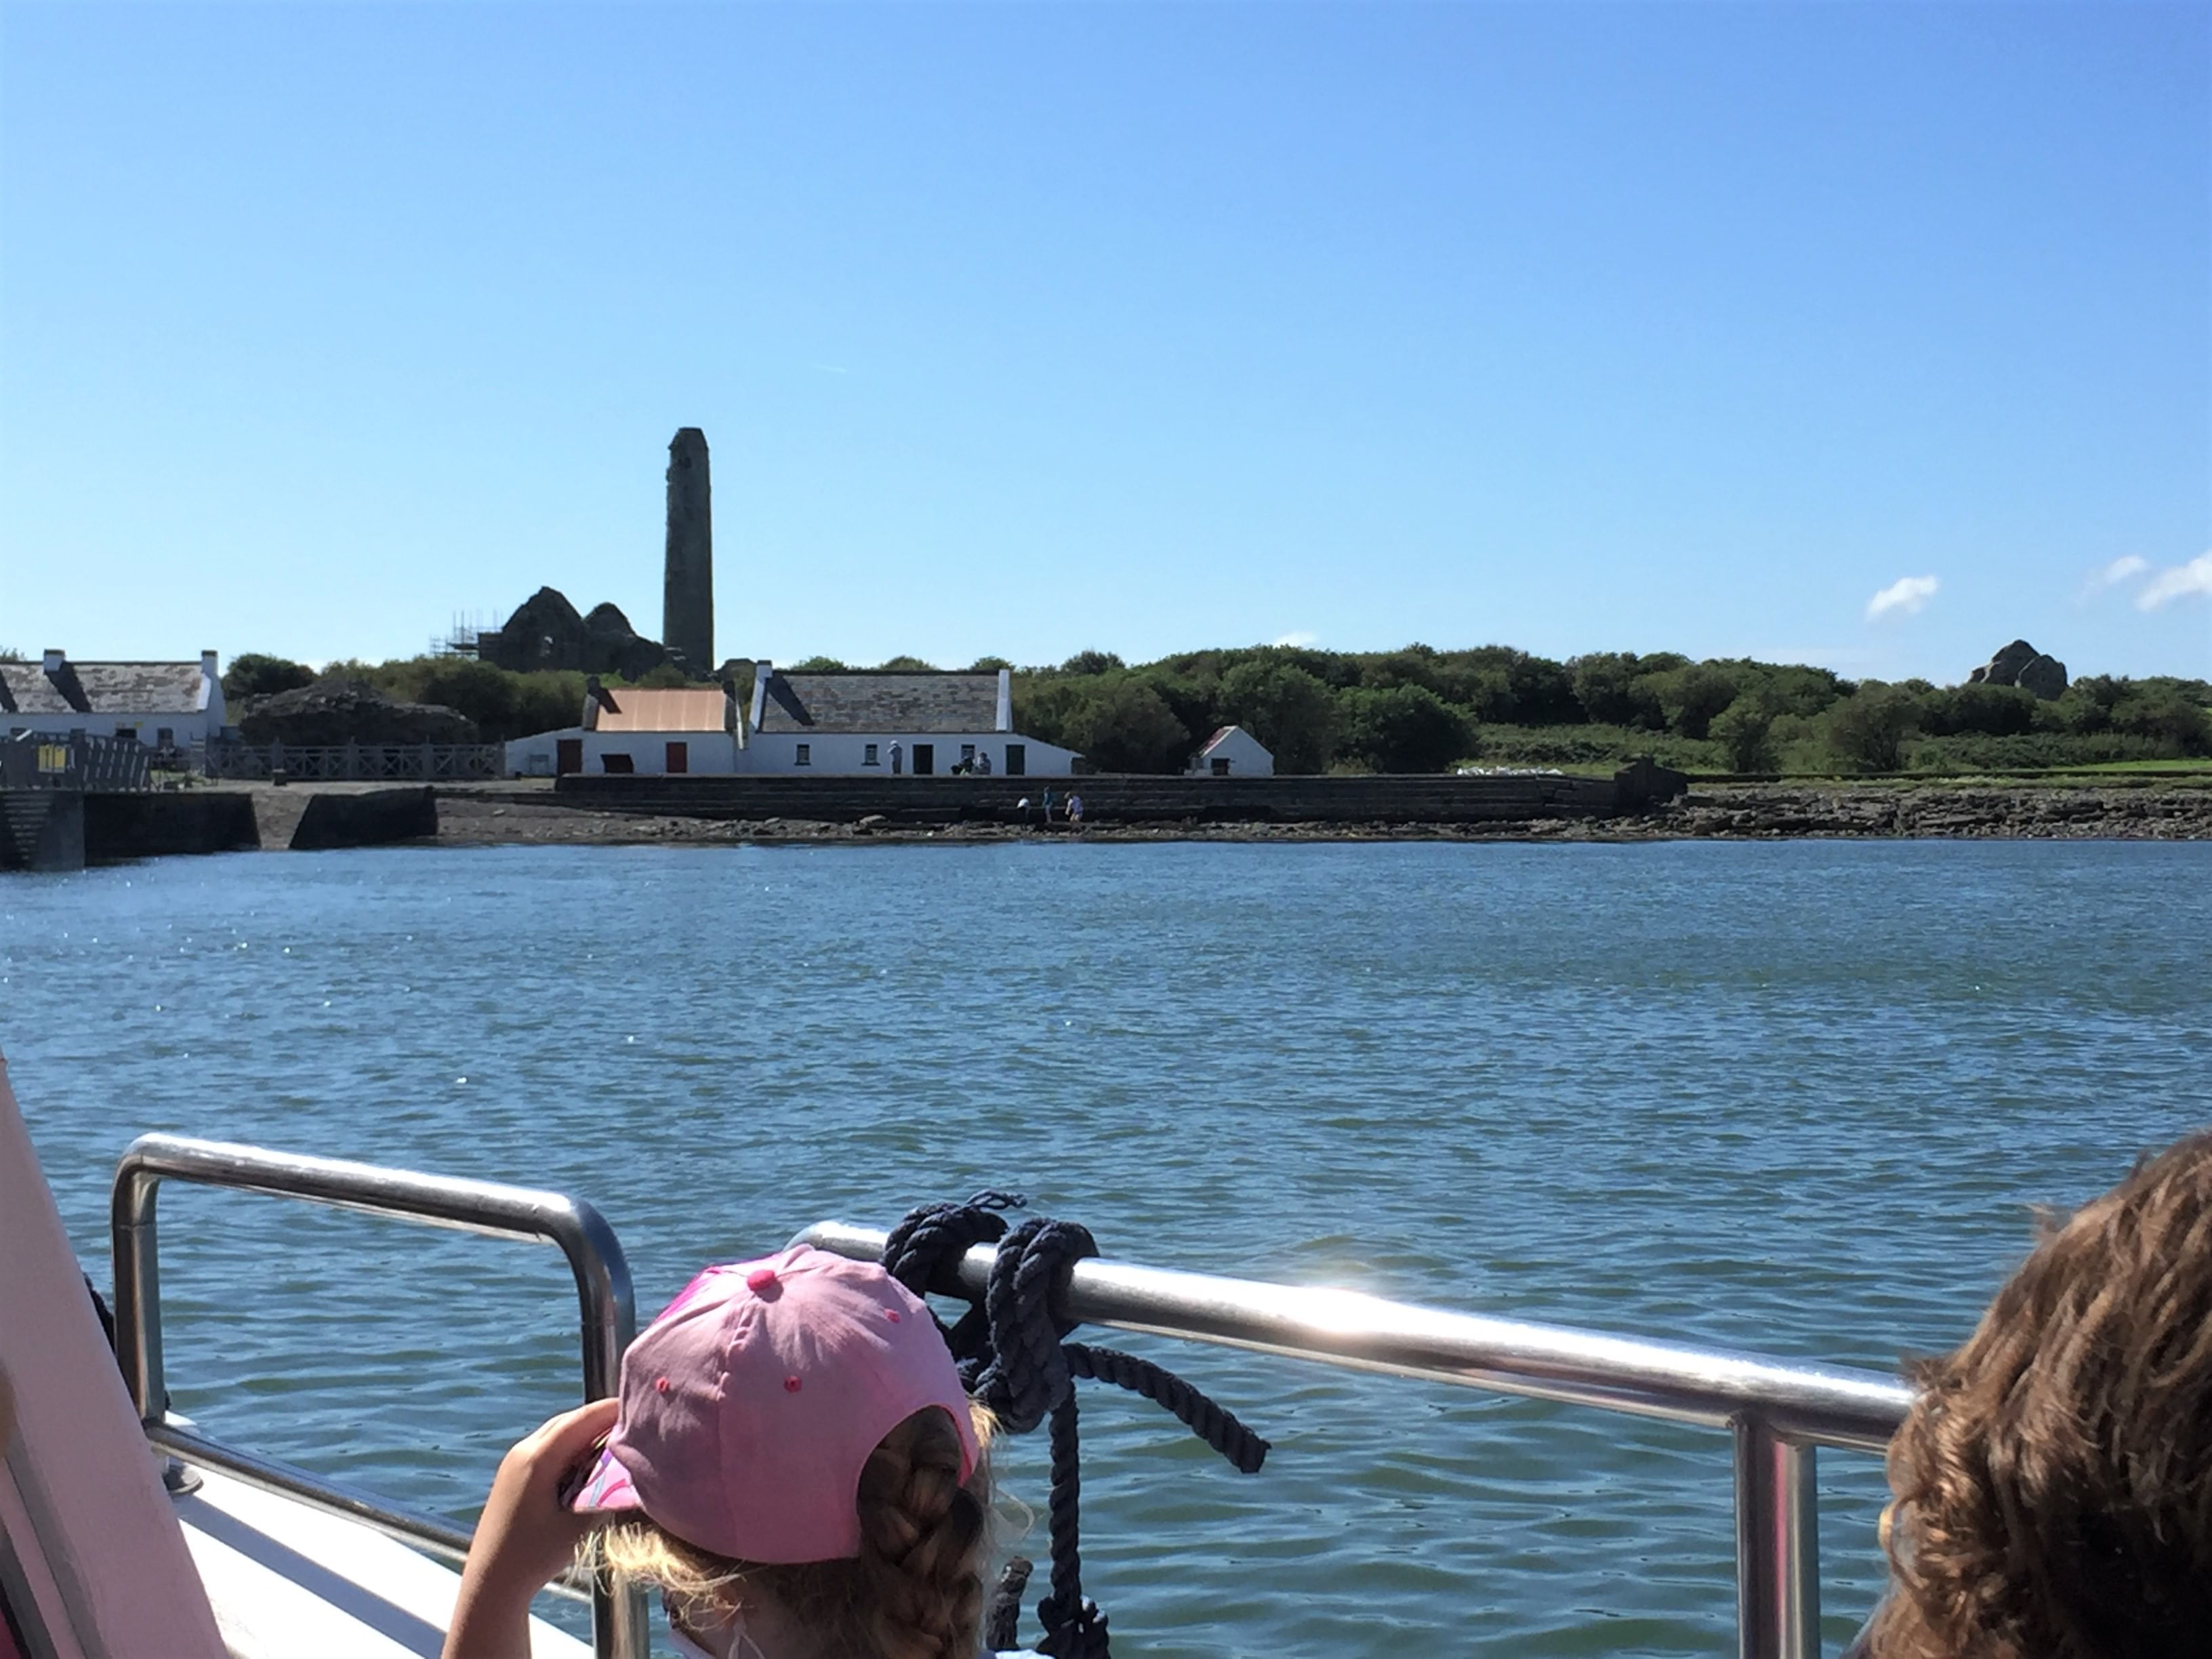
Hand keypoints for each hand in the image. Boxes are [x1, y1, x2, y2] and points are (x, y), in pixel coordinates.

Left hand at [443, 1397, 619, 1658]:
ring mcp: (514, 1460)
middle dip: (602, 1418)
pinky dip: (571, 1445)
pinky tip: (588, 1459)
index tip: (641, 1408)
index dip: (613, 1410)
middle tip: (635, 1423)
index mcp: (538, 1459)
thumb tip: (632, 1473)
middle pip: (570, 1420)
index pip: (582, 1419)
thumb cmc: (534, 1556)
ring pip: (558, 1432)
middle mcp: (523, 1451)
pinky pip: (547, 1446)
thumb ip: (607, 1494)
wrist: (490, 1581)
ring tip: (616, 1440)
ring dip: (586, 1431)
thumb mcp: (579, 1524)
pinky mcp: (512, 1473)